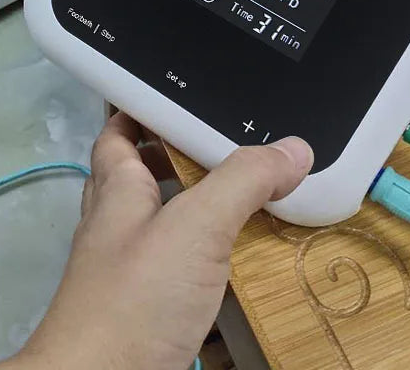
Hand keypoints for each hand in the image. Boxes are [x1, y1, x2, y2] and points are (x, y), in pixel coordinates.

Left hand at [0, 113, 312, 369]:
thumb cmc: (134, 297)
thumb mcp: (194, 227)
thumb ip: (241, 183)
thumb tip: (293, 148)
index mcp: (118, 192)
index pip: (116, 134)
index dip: (138, 110)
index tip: (174, 96)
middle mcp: (116, 228)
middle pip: (139, 179)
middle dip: (175, 161)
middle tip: (224, 150)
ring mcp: (127, 275)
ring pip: (161, 231)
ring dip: (195, 218)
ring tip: (243, 206)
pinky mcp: (145, 314)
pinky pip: (178, 283)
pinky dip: (206, 275)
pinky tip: (238, 278)